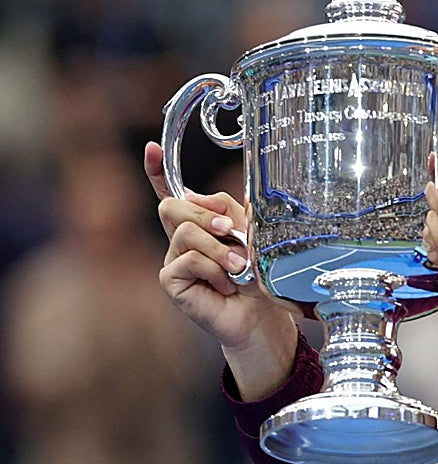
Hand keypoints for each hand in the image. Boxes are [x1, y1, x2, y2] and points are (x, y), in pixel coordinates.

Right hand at [146, 142, 296, 398]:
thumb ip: (230, 211)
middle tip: (232, 233)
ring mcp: (173, 258)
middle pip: (174, 207)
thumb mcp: (251, 235)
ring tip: (237, 268)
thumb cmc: (257, 277)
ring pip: (185, 232)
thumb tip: (199, 197)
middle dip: (207, 216)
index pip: (172, 193)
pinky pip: (187, 259)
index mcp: (200, 223)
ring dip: (218, 248)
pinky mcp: (170, 280)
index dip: (158, 171)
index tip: (151, 148)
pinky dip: (212, 270)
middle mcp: (180, 238)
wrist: (260, 315)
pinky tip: (224, 285)